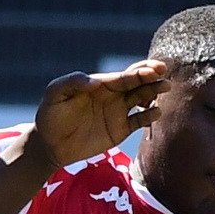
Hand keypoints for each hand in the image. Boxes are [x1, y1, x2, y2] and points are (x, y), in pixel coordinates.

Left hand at [30, 59, 168, 168]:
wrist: (50, 144)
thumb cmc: (50, 116)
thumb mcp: (55, 95)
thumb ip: (71, 83)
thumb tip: (94, 81)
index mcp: (100, 84)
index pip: (124, 75)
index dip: (139, 71)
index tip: (153, 69)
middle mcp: (113, 95)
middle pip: (137, 83)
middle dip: (151, 77)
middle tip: (163, 73)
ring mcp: (118, 112)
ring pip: (142, 98)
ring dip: (154, 92)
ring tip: (165, 88)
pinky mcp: (120, 129)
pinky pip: (139, 121)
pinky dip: (149, 116)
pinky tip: (156, 112)